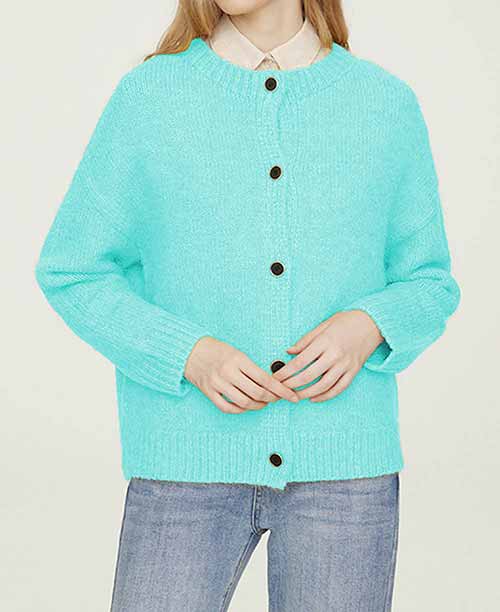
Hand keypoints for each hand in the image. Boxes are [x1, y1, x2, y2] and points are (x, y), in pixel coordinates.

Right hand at [184, 336, 299, 413]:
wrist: (191, 351)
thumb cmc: (217, 350)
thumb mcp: (237, 353)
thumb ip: (252, 368)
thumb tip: (271, 383)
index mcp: (238, 360)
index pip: (265, 379)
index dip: (281, 390)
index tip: (292, 396)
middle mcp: (228, 372)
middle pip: (257, 393)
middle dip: (272, 399)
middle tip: (278, 399)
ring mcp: (218, 384)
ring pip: (244, 403)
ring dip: (258, 405)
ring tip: (264, 402)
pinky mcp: (209, 392)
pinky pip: (228, 407)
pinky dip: (240, 410)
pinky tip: (247, 407)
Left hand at [271, 310, 383, 401]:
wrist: (373, 323)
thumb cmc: (346, 321)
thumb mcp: (323, 325)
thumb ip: (305, 341)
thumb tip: (289, 352)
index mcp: (325, 342)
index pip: (299, 362)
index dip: (285, 372)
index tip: (275, 377)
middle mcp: (335, 355)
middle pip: (308, 376)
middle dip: (291, 385)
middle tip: (281, 390)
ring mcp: (345, 365)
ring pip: (323, 386)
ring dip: (306, 394)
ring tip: (294, 396)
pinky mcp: (354, 372)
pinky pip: (338, 388)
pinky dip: (325, 396)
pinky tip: (314, 398)